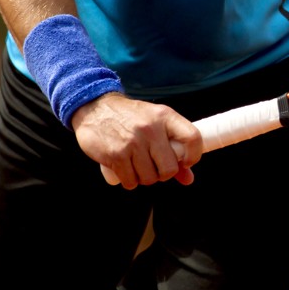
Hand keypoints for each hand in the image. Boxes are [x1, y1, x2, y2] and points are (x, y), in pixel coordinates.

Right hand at [72, 92, 202, 188]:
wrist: (95, 108)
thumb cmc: (131, 118)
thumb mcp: (155, 123)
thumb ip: (173, 149)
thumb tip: (188, 179)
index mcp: (165, 116)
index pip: (193, 138)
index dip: (193, 156)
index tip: (185, 162)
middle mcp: (150, 129)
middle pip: (169, 168)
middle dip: (162, 174)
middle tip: (154, 167)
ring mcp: (132, 142)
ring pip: (149, 178)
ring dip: (144, 178)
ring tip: (138, 166)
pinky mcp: (115, 155)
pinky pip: (130, 181)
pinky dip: (129, 181)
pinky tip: (126, 170)